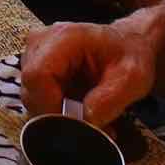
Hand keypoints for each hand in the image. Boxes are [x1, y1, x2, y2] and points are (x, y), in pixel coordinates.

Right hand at [21, 20, 155, 126]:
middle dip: (58, 115)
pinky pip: (37, 97)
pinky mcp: (35, 67)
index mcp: (63, 38)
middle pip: (31, 90)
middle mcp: (41, 42)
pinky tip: (79, 110)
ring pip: (32, 97)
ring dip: (58, 114)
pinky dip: (57, 110)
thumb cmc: (129, 54)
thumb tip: (86, 121)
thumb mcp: (133, 78)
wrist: (126, 44)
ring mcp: (34, 54)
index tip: (76, 125)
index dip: (49, 106)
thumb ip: (110, 100)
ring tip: (89, 117)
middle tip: (91, 126)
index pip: (37, 76)